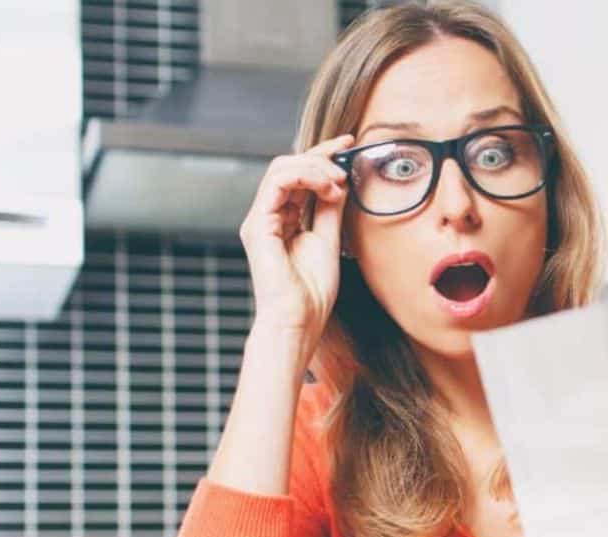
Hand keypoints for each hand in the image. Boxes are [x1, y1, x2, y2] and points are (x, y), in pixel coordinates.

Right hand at [238, 133, 355, 351]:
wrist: (299, 319)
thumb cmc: (312, 292)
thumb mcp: (330, 239)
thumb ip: (331, 209)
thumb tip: (341, 181)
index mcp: (283, 218)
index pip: (299, 174)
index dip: (323, 155)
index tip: (349, 144)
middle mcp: (268, 215)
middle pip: (289, 165)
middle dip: (321, 158)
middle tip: (346, 166)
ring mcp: (260, 218)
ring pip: (282, 167)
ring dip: (316, 167)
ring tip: (338, 183)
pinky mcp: (258, 224)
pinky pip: (277, 182)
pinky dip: (305, 177)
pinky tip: (327, 188)